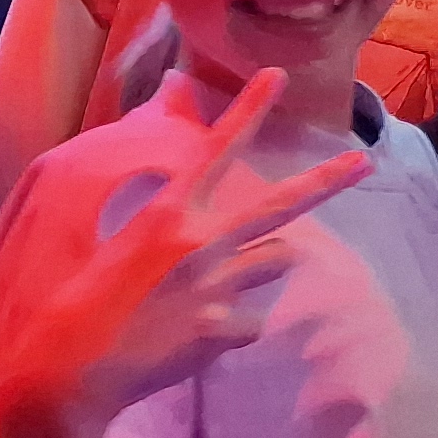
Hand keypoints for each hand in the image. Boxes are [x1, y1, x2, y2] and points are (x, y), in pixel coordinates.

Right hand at [0, 70, 370, 437]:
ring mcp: (215, 284)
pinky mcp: (221, 328)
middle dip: (327, 180)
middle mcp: (199, 238)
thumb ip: (170, 215)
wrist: (74, 362)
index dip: (247, 109)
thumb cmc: (91, 298)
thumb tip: (186, 199)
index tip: (277, 76)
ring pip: (275, 261)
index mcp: (168, 210)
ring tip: (213, 290)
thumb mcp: (127, 240)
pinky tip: (197, 337)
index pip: (215, 149)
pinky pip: (253, 322)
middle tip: (364, 162)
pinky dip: (235, 329)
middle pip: (280, 205)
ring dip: (260, 269)